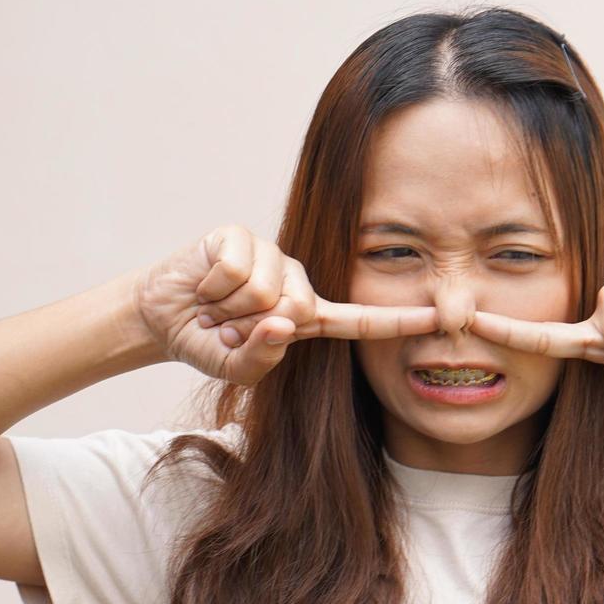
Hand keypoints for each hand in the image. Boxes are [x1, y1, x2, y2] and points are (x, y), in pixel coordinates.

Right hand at [134, 225, 439, 384]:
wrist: (161, 316)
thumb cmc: (207, 343)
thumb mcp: (236, 367)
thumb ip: (260, 358)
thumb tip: (280, 323)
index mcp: (308, 317)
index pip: (361, 322)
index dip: (401, 320)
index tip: (442, 318)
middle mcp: (297, 282)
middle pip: (298, 309)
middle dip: (252, 327)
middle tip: (228, 326)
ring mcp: (272, 255)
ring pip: (266, 290)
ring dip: (228, 308)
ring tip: (215, 306)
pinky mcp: (241, 235)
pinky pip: (237, 268)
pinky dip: (213, 288)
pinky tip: (205, 286)